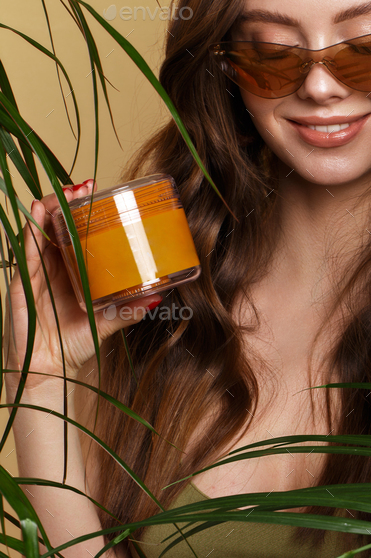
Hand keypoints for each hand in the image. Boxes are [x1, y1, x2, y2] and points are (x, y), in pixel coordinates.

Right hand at [3, 181, 161, 392]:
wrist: (49, 370)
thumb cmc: (75, 345)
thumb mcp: (107, 323)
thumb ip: (129, 310)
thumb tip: (160, 297)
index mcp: (74, 270)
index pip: (76, 231)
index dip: (83, 210)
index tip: (97, 191)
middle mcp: (54, 266)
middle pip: (57, 223)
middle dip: (67, 201)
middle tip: (84, 187)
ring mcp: (37, 271)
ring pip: (40, 230)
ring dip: (49, 208)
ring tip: (63, 192)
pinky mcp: (23, 282)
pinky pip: (26, 251)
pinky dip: (31, 230)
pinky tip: (36, 212)